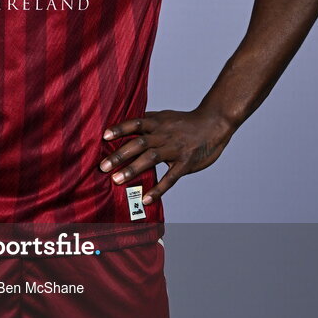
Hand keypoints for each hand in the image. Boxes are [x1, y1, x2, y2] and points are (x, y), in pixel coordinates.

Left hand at [99, 108, 233, 204]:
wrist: (214, 123)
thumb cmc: (186, 123)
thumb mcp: (165, 117)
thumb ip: (147, 123)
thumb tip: (124, 126)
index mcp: (157, 123)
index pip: (136, 123)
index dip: (120, 129)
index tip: (104, 136)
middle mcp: (164, 135)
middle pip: (139, 143)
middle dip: (120, 155)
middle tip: (102, 166)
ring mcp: (175, 149)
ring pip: (151, 159)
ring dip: (133, 170)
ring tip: (117, 180)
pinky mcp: (185, 163)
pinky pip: (170, 177)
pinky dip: (158, 189)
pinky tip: (146, 199)